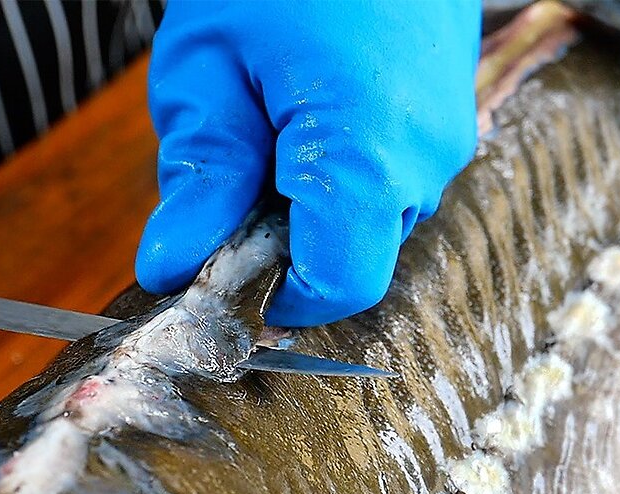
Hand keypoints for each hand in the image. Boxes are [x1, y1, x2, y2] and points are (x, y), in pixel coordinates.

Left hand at [136, 0, 480, 325]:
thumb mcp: (207, 69)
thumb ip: (198, 178)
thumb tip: (172, 270)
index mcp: (367, 148)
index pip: (337, 285)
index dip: (275, 298)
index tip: (221, 273)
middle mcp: (426, 157)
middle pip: (351, 256)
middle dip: (283, 242)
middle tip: (230, 173)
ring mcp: (447, 138)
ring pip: (369, 220)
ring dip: (310, 202)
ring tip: (267, 124)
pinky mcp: (446, 120)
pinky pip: (388, 179)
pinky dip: (339, 171)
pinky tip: (302, 113)